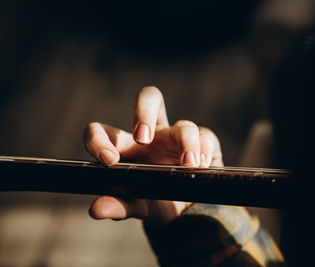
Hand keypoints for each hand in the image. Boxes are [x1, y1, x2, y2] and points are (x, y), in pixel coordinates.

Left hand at [84, 86, 222, 223]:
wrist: (187, 213)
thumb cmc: (155, 203)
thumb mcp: (136, 206)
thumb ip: (117, 206)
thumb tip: (96, 210)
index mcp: (127, 147)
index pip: (104, 130)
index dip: (99, 139)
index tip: (109, 161)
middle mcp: (153, 135)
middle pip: (150, 98)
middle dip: (144, 110)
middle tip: (143, 138)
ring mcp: (178, 137)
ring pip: (184, 125)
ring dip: (186, 142)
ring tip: (187, 164)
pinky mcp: (203, 143)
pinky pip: (206, 137)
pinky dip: (204, 149)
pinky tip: (201, 164)